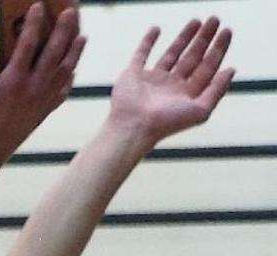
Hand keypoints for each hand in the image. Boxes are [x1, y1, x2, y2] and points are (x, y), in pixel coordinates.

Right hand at [0, 4, 83, 166]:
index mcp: (14, 81)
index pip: (29, 44)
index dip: (35, 23)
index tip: (39, 6)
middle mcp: (33, 89)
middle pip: (55, 53)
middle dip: (65, 30)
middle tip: (72, 11)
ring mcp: (41, 102)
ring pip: (64, 72)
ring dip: (75, 53)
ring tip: (82, 35)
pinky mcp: (43, 113)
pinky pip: (62, 93)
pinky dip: (69, 79)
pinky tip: (72, 69)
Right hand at [109, 20, 233, 149]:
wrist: (132, 127)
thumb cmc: (166, 123)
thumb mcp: (200, 110)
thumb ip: (217, 91)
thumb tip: (231, 70)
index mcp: (185, 96)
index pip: (206, 68)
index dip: (218, 49)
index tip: (227, 31)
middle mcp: (170, 88)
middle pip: (192, 58)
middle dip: (204, 39)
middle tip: (215, 19)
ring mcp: (151, 81)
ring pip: (171, 54)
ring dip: (184, 37)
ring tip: (196, 20)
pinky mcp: (133, 75)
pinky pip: (141, 54)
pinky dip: (147, 42)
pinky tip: (156, 29)